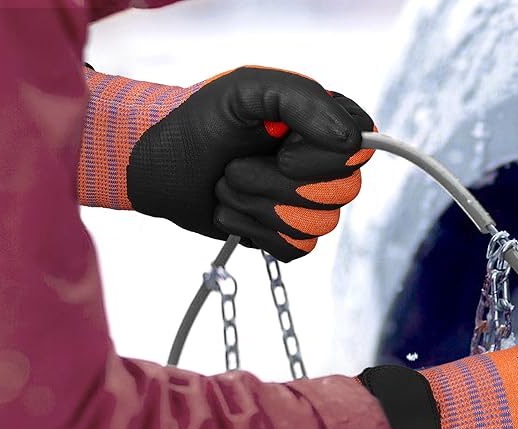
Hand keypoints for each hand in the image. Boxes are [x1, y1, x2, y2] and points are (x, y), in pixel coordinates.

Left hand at [79, 66, 373, 259]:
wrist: (158, 164)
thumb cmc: (199, 120)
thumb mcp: (247, 90)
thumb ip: (305, 101)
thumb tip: (350, 141)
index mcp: (324, 122)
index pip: (359, 150)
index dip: (319, 158)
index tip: (279, 148)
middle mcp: (323, 162)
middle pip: (341, 193)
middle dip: (275, 183)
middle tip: (235, 165)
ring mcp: (306, 201)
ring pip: (317, 225)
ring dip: (257, 206)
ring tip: (228, 184)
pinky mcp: (286, 234)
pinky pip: (296, 249)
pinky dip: (254, 231)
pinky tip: (231, 210)